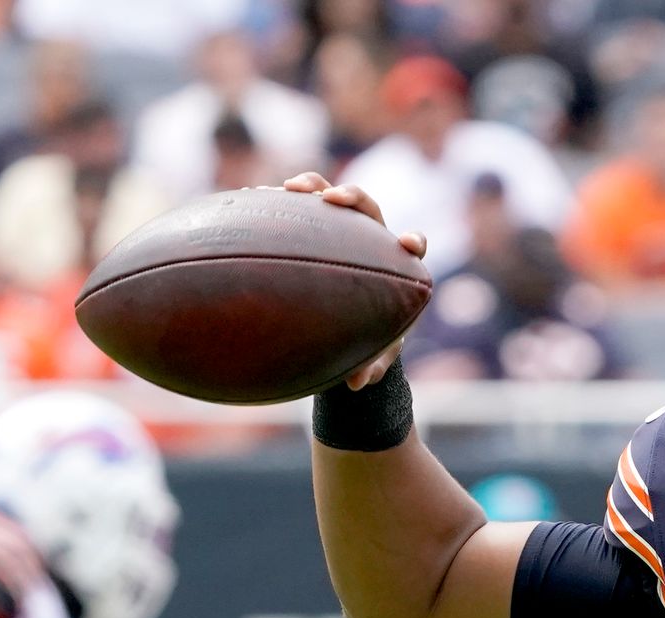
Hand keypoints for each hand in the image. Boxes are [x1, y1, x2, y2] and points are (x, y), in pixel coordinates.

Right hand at [282, 172, 426, 387]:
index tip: (408, 243)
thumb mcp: (372, 356)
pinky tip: (252, 200)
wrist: (347, 326)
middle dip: (351, 197)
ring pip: (328, 197)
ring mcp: (340, 229)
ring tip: (286, 189)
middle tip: (330, 199)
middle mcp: (370, 240)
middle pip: (367, 208)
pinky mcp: (312, 227)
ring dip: (311, 187)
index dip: (412, 241)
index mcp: (394, 266)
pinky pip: (296, 207)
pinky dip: (278, 201)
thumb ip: (371, 367)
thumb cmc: (368, 340)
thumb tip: (358, 383)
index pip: (411, 246)